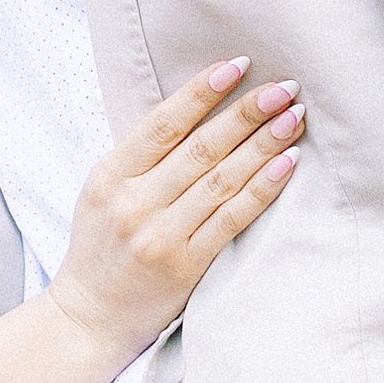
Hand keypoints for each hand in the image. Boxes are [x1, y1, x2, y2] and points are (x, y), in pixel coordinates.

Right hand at [51, 60, 303, 379]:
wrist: (90, 317)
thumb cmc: (101, 248)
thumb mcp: (103, 193)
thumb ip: (141, 159)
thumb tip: (197, 110)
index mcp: (111, 176)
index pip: (163, 123)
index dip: (203, 92)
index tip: (238, 66)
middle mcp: (135, 203)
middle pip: (201, 148)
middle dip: (247, 113)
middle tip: (284, 88)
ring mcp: (161, 235)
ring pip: (222, 180)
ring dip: (263, 145)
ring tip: (293, 118)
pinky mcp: (185, 265)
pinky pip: (232, 219)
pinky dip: (262, 189)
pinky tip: (287, 164)